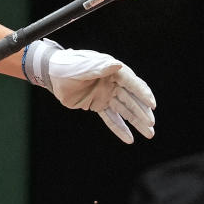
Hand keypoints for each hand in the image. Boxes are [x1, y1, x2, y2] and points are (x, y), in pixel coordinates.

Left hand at [23, 39, 155, 143]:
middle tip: (152, 125)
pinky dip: (119, 128)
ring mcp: (106, 95)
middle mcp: (112, 83)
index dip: (142, 93)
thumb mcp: (82, 65)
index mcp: (112, 70)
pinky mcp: (97, 105)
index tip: (152, 104)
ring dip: (136, 122)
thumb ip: (99, 67)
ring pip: (124, 110)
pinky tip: (130, 139)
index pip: (131, 83)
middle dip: (142, 112)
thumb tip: (118, 65)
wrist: (52, 74)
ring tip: (149, 134)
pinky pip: (110, 118)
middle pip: (131, 99)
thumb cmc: (67, 65)